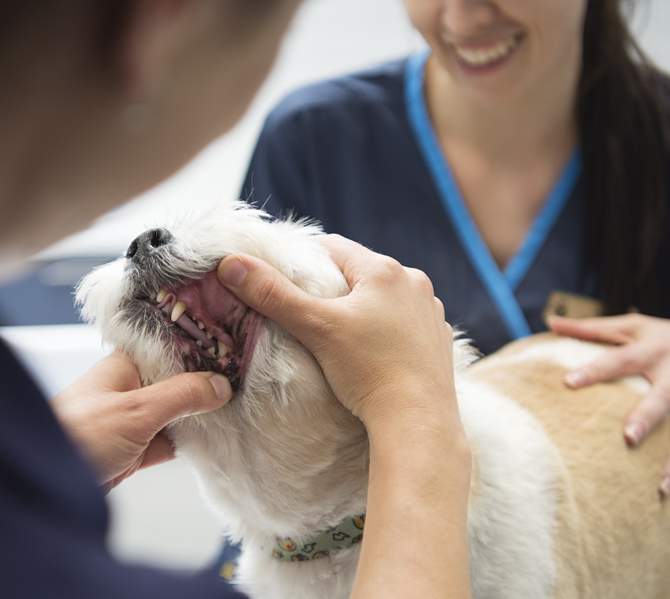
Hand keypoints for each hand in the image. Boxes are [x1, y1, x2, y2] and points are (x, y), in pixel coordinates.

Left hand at [50, 351, 231, 493]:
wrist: (39, 485)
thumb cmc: (72, 436)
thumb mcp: (135, 411)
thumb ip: (180, 396)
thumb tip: (219, 385)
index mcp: (125, 366)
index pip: (172, 348)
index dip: (202, 348)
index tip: (235, 350)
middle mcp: (129, 389)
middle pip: (178, 381)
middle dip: (207, 384)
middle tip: (245, 383)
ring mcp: (131, 420)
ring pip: (176, 412)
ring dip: (200, 415)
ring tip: (238, 410)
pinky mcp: (133, 450)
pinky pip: (169, 441)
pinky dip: (189, 442)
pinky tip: (213, 441)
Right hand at [217, 236, 471, 598]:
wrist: (417, 422)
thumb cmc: (367, 371)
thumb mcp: (315, 327)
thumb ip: (273, 293)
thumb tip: (231, 263)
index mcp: (385, 270)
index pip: (333, 247)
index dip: (302, 258)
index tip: (281, 276)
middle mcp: (414, 283)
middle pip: (359, 272)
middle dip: (331, 285)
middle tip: (304, 308)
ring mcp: (431, 312)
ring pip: (382, 298)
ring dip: (360, 307)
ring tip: (336, 332)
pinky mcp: (438, 340)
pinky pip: (403, 322)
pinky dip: (384, 329)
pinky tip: (370, 351)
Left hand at [549, 314, 669, 507]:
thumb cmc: (661, 335)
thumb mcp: (631, 324)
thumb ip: (591, 328)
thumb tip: (550, 321)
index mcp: (653, 349)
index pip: (619, 360)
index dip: (594, 369)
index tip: (568, 382)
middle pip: (665, 396)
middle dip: (649, 417)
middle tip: (628, 438)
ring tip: (662, 490)